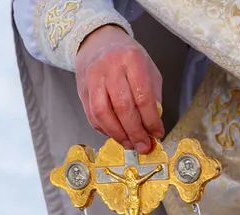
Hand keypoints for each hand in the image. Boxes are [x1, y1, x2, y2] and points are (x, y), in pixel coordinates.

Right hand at [75, 25, 163, 153]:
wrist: (98, 42)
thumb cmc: (127, 58)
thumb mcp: (148, 68)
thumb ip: (153, 96)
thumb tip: (153, 127)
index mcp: (132, 60)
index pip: (143, 97)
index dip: (151, 121)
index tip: (157, 134)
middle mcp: (110, 68)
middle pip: (123, 108)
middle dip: (135, 132)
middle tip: (143, 146)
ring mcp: (93, 79)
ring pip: (103, 114)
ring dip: (118, 134)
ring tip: (129, 144)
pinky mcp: (82, 90)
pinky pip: (92, 116)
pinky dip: (105, 130)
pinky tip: (116, 134)